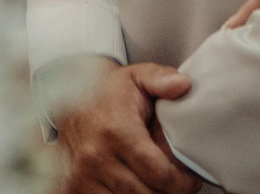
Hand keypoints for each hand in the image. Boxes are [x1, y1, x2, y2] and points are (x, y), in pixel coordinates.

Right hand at [50, 58, 200, 193]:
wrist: (67, 98)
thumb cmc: (108, 92)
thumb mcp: (137, 77)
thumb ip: (161, 79)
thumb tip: (183, 85)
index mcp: (116, 131)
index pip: (159, 174)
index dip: (182, 183)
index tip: (192, 180)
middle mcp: (96, 157)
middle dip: (168, 192)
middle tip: (178, 183)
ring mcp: (82, 175)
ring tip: (156, 182)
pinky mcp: (73, 186)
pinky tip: (134, 185)